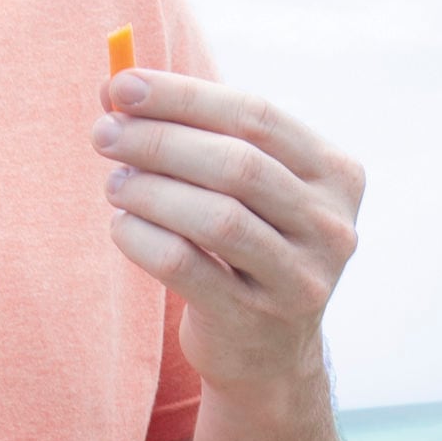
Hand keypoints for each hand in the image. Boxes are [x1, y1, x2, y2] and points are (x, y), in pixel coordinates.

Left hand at [93, 71, 362, 388]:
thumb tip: (121, 89)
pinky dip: (142, 238)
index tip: (122, 86)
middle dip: (160, 141)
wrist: (268, 354)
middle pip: (238, 165)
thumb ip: (202, 137)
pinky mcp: (254, 323)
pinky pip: (186, 267)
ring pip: (216, 218)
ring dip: (150, 190)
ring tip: (114, 182)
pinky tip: (122, 225)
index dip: (185, 97)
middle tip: (104, 134)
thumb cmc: (247, 248)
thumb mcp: (248, 190)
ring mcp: (299, 280)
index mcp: (337, 176)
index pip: (258, 117)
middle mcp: (331, 227)